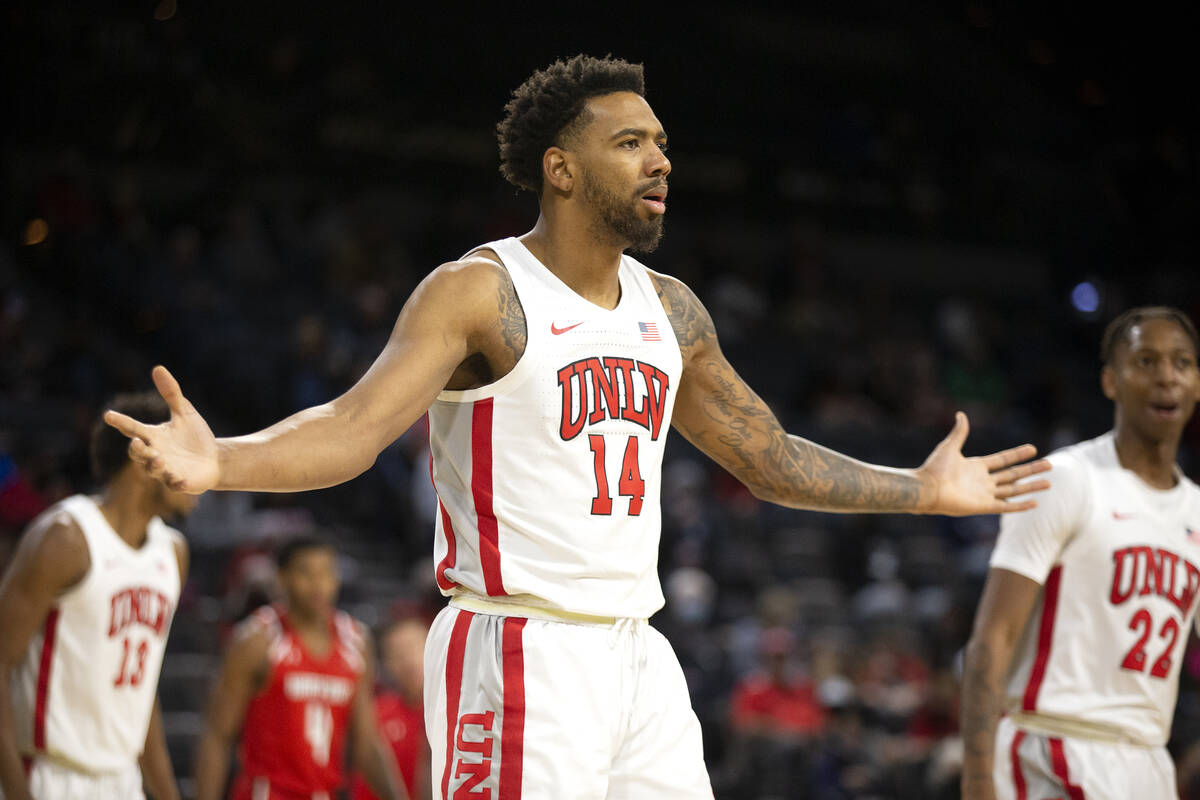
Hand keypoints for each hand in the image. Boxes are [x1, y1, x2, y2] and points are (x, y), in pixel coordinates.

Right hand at [104, 366, 218, 493]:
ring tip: (159, 459)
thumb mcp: (185, 413)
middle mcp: (155, 453)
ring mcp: (165, 470)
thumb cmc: (194, 436)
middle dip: (137, 449)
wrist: (214, 459)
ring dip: (154, 466)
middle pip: (137, 453)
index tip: (108, 414)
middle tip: (139, 443)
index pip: (133, 428)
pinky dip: (177, 484)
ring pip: (152, 470)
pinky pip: (175, 485)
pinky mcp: (180, 482)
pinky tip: (183, 481)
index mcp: (153, 436)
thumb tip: (158, 368)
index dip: (121, 422)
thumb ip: (171, 394)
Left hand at [917, 412, 1049, 514]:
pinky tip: (1035, 502)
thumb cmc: (935, 468)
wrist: (927, 488)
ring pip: (1013, 490)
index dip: (1017, 454)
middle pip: (1013, 474)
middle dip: (1031, 470)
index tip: (1033, 449)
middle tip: (1050, 465)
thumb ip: (959, 432)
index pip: (1003, 459)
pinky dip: (1021, 505)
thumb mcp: (949, 446)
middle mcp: (983, 481)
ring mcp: (985, 494)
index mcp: (976, 466)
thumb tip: (961, 414)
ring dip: (1031, 486)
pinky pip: (1006, 506)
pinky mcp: (983, 506)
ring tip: (1048, 483)